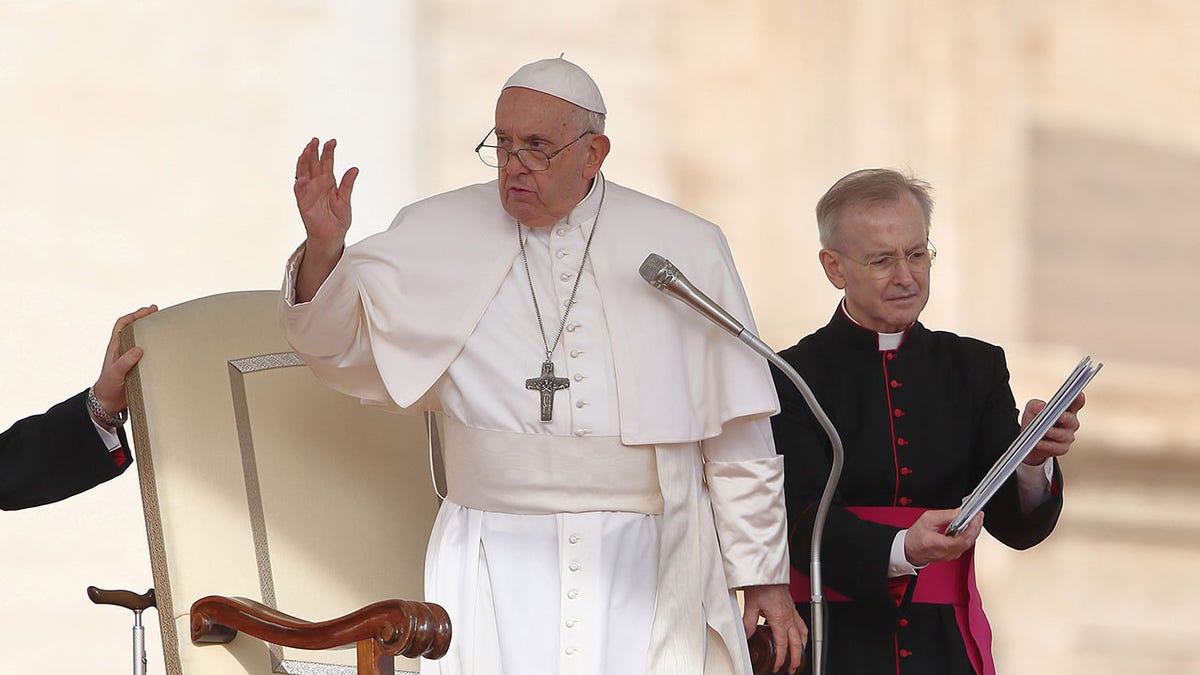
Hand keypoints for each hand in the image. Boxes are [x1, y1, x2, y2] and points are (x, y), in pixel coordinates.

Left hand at [92, 305, 157, 419]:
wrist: (107, 404)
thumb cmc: (107, 387)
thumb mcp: (115, 373)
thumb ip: (125, 361)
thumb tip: (139, 349)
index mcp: (115, 348)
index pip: (122, 325)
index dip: (134, 316)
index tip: (147, 311)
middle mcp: (123, 350)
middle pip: (133, 329)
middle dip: (144, 319)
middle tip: (157, 312)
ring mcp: (130, 359)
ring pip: (140, 341)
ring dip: (150, 333)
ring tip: (163, 327)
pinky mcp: (137, 368)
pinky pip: (147, 355)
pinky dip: (155, 349)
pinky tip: (164, 350)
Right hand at [294, 137, 357, 248]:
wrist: (332, 235)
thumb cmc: (338, 219)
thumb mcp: (346, 200)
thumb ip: (348, 184)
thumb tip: (354, 168)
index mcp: (328, 182)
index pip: (327, 162)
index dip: (329, 152)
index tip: (333, 141)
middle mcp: (317, 184)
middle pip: (313, 163)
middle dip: (314, 151)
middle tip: (316, 140)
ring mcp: (309, 191)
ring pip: (304, 171)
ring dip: (304, 160)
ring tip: (307, 149)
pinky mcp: (302, 201)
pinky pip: (299, 188)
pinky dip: (300, 179)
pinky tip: (302, 171)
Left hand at [742, 584, 806, 673]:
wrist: (767, 571)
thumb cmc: (761, 584)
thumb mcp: (750, 605)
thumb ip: (748, 623)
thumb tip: (747, 636)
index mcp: (780, 618)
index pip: (782, 645)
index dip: (780, 659)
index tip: (778, 666)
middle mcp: (789, 616)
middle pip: (797, 643)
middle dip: (796, 659)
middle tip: (793, 669)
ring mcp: (792, 611)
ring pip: (803, 634)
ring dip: (802, 647)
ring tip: (798, 656)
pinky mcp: (792, 607)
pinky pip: (802, 623)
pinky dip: (803, 634)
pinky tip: (800, 636)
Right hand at [903, 508, 982, 567]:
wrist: (910, 549)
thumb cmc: (916, 536)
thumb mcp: (927, 519)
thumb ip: (945, 515)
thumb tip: (959, 512)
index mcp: (937, 543)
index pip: (961, 539)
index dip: (971, 527)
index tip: (976, 516)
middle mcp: (946, 552)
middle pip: (968, 541)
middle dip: (976, 527)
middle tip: (979, 515)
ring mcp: (951, 555)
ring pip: (969, 544)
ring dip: (974, 531)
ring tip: (976, 519)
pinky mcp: (953, 555)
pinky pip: (966, 546)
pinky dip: (970, 535)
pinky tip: (970, 527)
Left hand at [1022, 392, 1084, 465]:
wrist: (1029, 441)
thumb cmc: (1034, 420)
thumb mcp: (1032, 410)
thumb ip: (1036, 405)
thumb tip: (1042, 406)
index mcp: (1067, 410)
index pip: (1076, 403)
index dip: (1078, 399)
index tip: (1079, 395)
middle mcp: (1071, 423)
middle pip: (1070, 420)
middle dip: (1065, 418)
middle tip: (1060, 416)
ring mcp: (1068, 436)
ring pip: (1062, 434)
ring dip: (1054, 432)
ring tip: (1046, 431)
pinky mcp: (1062, 448)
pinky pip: (1055, 447)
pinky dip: (1046, 445)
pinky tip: (1039, 443)